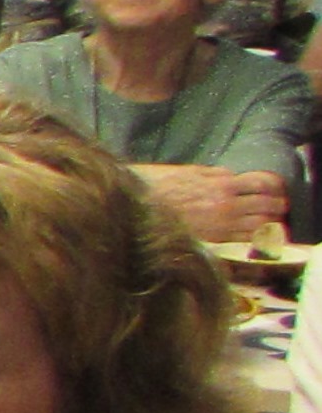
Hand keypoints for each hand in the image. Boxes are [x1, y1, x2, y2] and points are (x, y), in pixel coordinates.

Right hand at [139, 162, 290, 242]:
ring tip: (269, 223)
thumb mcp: (184, 171)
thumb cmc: (153, 188)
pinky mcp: (213, 239)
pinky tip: (254, 237)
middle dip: (276, 206)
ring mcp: (221, 223)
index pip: (262, 183)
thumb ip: (209, 174)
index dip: (273, 187)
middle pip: (267, 204)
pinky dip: (254, 238)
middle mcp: (226, 202)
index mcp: (220, 182)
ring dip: (269, 223)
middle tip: (277, 208)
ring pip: (261, 223)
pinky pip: (244, 240)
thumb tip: (228, 177)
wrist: (134, 209)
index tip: (274, 190)